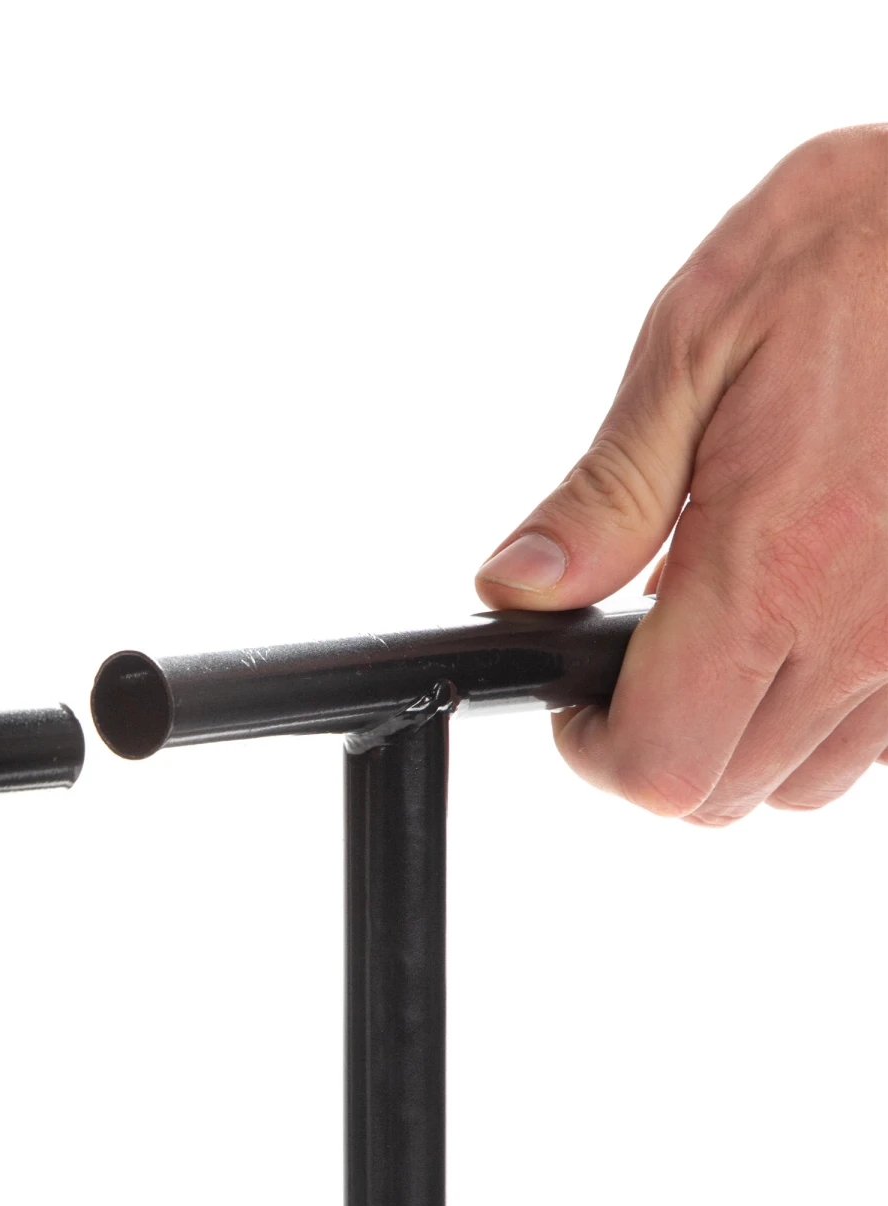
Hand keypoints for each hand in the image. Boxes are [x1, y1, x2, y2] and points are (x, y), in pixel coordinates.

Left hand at [474, 126, 887, 824]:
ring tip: (721, 629)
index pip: (662, 764)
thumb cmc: (856, 253)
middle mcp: (864, 629)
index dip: (595, 753)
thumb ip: (603, 498)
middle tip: (633, 658)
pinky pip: (880, 736)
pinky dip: (822, 710)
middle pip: (725, 792)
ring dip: (737, 734)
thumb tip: (516, 587)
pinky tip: (802, 620)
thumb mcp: (694, 351)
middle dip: (655, 744)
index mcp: (772, 567)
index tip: (576, 700)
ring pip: (804, 779)